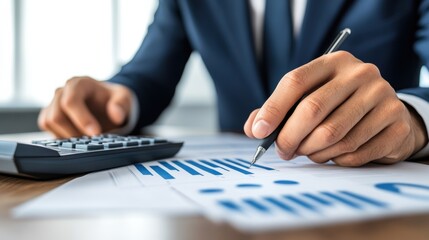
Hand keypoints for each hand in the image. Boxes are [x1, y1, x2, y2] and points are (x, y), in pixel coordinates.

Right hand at [38, 76, 132, 137]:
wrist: (107, 104)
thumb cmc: (113, 100)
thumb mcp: (124, 99)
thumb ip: (121, 105)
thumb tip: (116, 115)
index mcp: (79, 84)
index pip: (71, 102)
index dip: (82, 119)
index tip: (96, 133)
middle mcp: (62, 91)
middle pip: (57, 115)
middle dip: (74, 132)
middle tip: (91, 142)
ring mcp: (53, 103)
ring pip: (49, 122)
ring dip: (67, 135)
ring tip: (86, 141)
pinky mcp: (49, 114)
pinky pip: (46, 127)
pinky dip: (60, 136)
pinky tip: (76, 140)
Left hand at [244, 51, 427, 165]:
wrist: (386, 113)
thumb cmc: (338, 105)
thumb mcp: (309, 97)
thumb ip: (279, 110)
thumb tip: (253, 128)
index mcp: (334, 62)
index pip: (295, 81)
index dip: (273, 109)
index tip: (258, 131)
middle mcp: (361, 74)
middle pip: (312, 110)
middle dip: (290, 137)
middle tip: (283, 151)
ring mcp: (383, 96)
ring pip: (333, 136)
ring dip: (313, 152)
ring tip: (308, 152)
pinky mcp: (396, 123)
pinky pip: (355, 152)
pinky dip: (336, 160)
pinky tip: (333, 154)